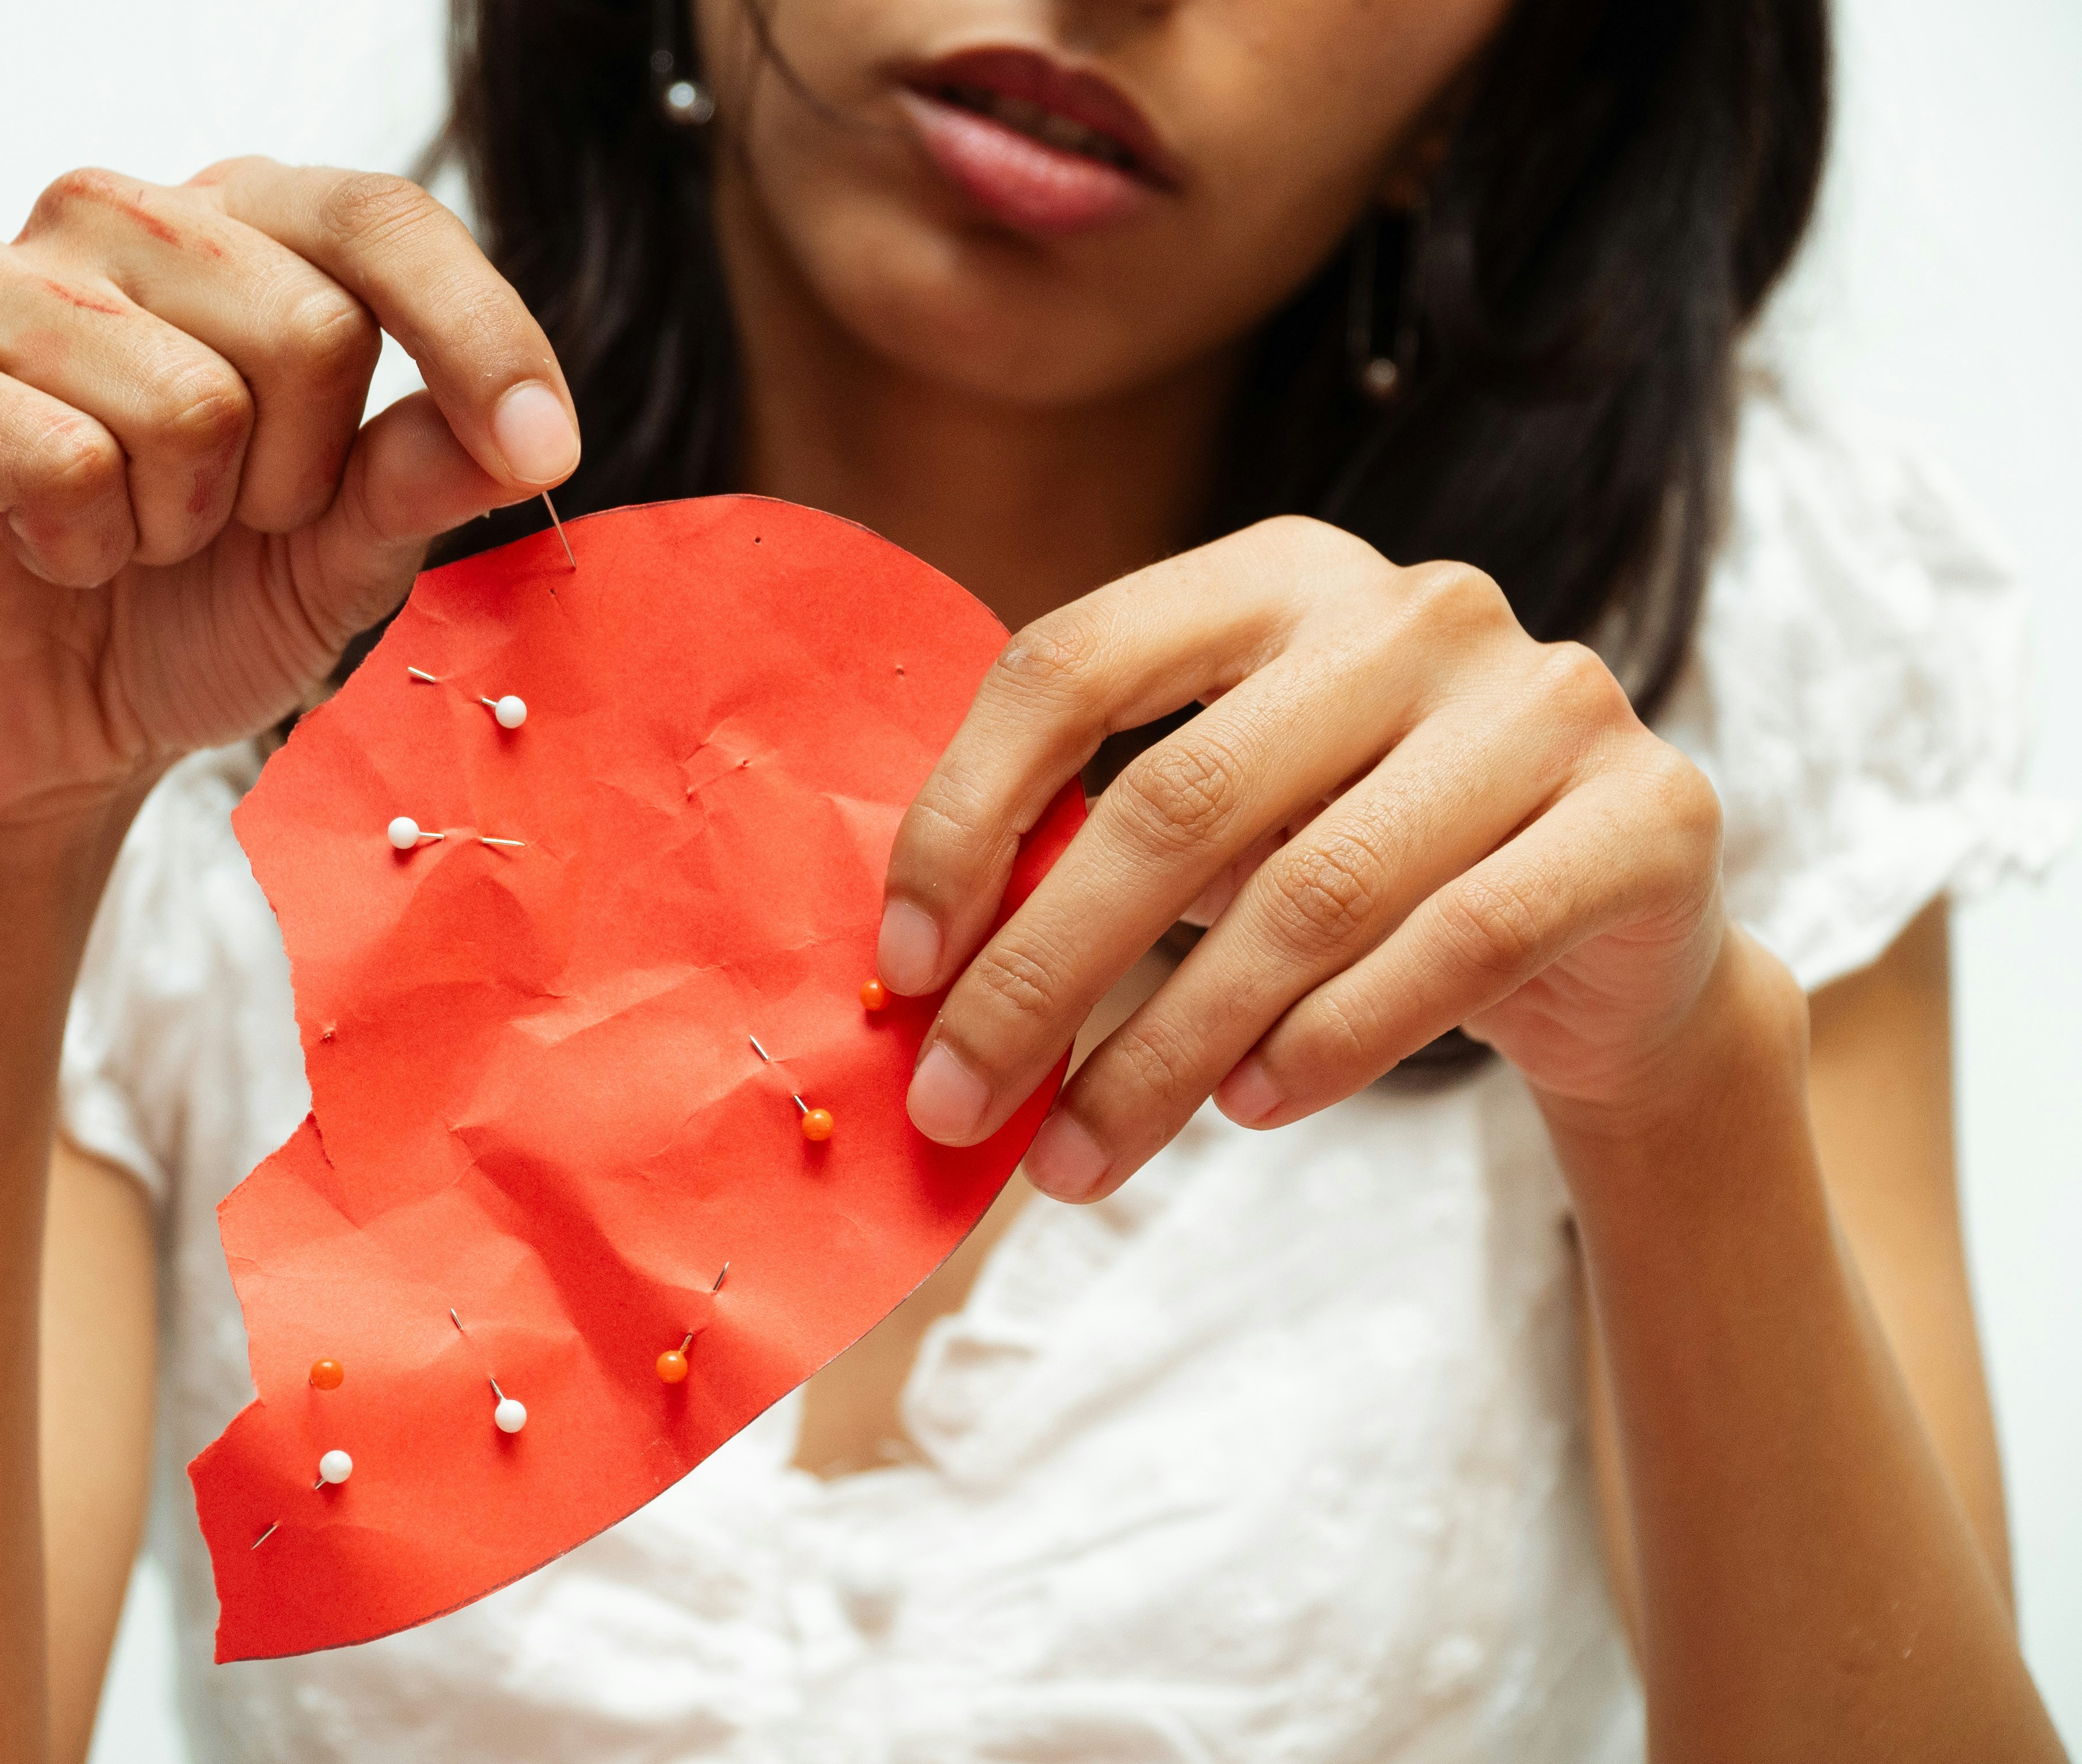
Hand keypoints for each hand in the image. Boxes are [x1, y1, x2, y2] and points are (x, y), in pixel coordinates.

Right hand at [0, 159, 578, 834]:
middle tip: (223, 526)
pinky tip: (42, 551)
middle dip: (297, 480)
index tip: (546, 450)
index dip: (481, 334)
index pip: (382, 218)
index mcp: (236, 225)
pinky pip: (60, 463)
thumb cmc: (197, 611)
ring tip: (129, 538)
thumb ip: (425, 475)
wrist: (47, 733)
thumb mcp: (346, 555)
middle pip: (308, 325)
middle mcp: (110, 215)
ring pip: (187, 403)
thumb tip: (527, 433)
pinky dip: (78, 550)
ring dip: (183, 524)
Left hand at [880, 516, 1732, 1201]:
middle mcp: (1416, 608)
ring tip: (1076, 1155)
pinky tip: (1247, 1109)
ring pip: (1309, 895)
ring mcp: (1546, 699)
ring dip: (1165, 1049)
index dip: (969, 815)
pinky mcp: (1646, 814)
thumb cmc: (1368, 863)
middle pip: (1181, 798)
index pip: (1076, 662)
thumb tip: (923, 969)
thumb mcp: (1229, 821)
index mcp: (1279, 574)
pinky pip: (1455, 943)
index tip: (902, 963)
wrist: (1611, 927)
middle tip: (958, 1104)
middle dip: (1045, 972)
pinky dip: (1331, 1043)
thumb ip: (1097, 843)